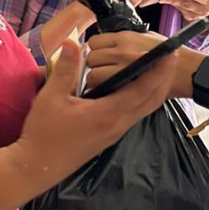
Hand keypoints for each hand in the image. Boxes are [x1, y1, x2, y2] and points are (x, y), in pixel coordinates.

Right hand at [10, 38, 174, 181]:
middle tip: (172, 56)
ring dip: (155, 88)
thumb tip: (74, 42)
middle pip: (152, 100)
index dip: (158, 70)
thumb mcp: (51, 98)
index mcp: (108, 114)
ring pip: (145, 108)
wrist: (37, 167)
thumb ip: (66, 70)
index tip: (170, 53)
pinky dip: (142, 97)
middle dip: (164, 78)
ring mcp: (115, 132)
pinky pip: (134, 113)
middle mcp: (118, 124)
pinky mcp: (110, 135)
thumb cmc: (43, 133)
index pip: (142, 89)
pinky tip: (135, 85)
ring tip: (159, 67)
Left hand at [85, 31, 202, 97]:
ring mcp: (124, 71)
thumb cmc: (169, 54)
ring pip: (93, 77)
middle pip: (91, 59)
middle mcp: (122, 52)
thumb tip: (107, 43)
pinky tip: (110, 92)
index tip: (100, 55)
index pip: (94, 42)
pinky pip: (104, 91)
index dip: (95, 50)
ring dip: (95, 81)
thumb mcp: (146, 37)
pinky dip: (103, 93)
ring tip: (105, 83)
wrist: (186, 71)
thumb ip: (124, 40)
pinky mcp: (126, 89)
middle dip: (93, 66)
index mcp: (125, 37)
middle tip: (101, 71)